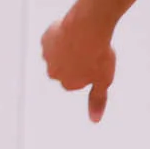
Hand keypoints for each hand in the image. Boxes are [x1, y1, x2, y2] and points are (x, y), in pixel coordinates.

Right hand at [40, 3, 117, 122]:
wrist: (88, 28)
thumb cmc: (98, 54)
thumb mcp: (104, 81)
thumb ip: (97, 100)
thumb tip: (94, 120)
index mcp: (67, 84)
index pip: (75, 80)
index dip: (86, 69)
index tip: (94, 60)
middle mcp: (53, 73)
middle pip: (64, 67)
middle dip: (73, 60)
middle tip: (89, 49)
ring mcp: (48, 56)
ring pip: (57, 52)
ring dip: (66, 47)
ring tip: (81, 39)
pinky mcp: (45, 39)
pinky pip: (53, 38)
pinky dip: (60, 34)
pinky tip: (72, 31)